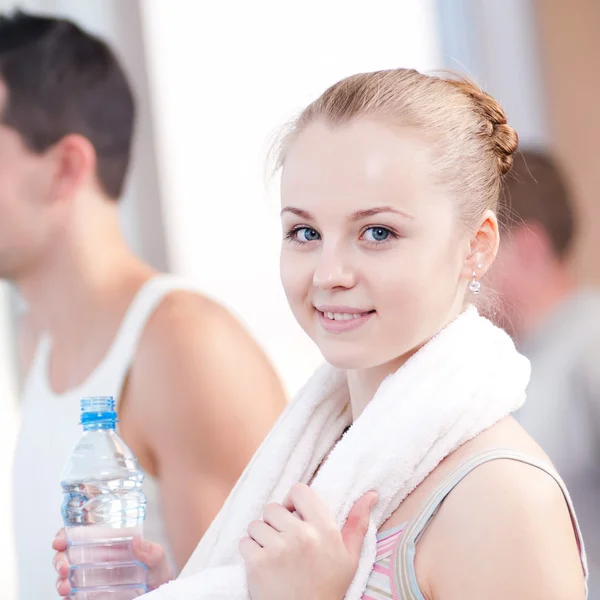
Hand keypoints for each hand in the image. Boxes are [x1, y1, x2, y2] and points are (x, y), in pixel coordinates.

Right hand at [52, 529, 173, 596]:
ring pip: (65, 577)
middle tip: (64, 567)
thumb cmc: (157, 575)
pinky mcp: (89, 597)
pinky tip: (68, 597)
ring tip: (65, 586)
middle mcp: (96, 561)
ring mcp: (91, 581)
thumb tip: (137, 540)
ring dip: (60, 580)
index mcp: (109, 545)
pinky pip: (71, 597)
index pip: (81, 535)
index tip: (59, 541)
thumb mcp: (158, 560)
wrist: (159, 595)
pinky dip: (66, 597)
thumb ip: (151, 551)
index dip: (65, 536)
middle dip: (59, 560)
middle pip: (67, 556)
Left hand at [239, 484, 376, 599]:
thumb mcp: (349, 557)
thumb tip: (371, 494)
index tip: (294, 516)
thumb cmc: (328, 587)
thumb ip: (358, 523)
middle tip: (284, 543)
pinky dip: (250, 552)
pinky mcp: (257, 563)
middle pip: (273, 508)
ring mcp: (278, 549)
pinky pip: (245, 541)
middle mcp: (302, 535)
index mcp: (324, 529)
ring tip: (274, 555)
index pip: (299, 490)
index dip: (293, 501)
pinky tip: (264, 565)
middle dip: (275, 523)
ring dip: (261, 537)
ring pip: (256, 524)